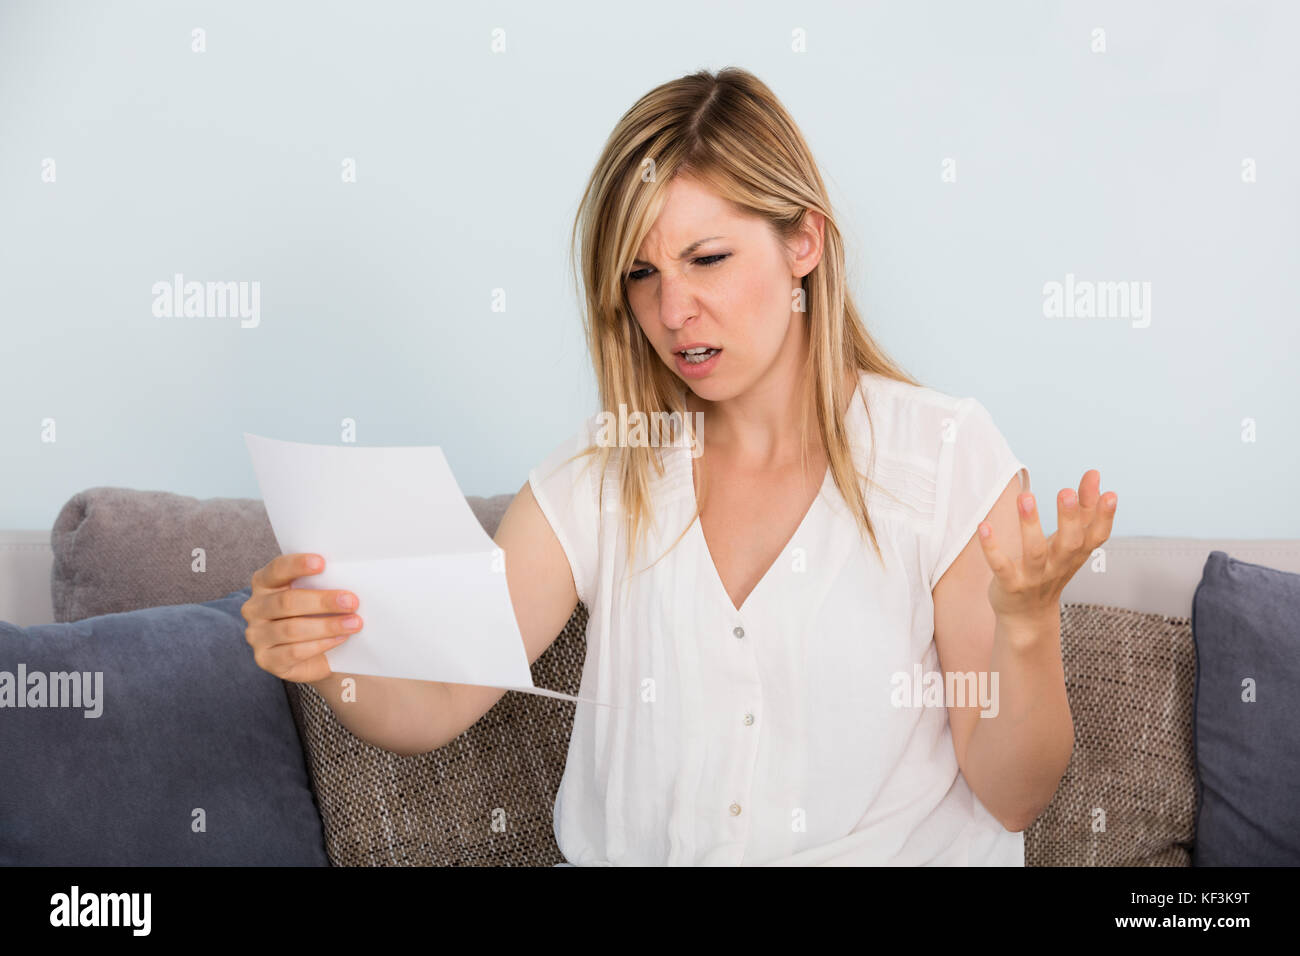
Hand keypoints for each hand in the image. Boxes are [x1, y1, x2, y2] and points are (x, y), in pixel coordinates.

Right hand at [241, 553, 363, 683]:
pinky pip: (294, 652)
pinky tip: (340, 639)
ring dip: (328, 626)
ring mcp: (257, 635)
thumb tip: (350, 577)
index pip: (277, 569)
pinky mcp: (266, 659)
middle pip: (287, 602)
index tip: (322, 563)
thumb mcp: (318, 595)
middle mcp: (255, 607)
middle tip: (352, 601)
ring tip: (354, 623)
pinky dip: (321, 644)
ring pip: (292, 629)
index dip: (297, 565)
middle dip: (322, 601)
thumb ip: (324, 584)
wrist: (316, 655)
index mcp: (264, 583)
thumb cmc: (317, 615)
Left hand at [977, 469, 1116, 622]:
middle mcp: (1058, 566)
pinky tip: (984, 526)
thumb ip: (1082, 510)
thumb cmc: (1050, 570)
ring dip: (1030, 525)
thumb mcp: (1068, 542)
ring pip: (1034, 552)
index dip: (1104, 517)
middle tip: (1066, 492)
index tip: (1110, 494)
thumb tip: (1094, 475)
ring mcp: (1034, 577)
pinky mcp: (1010, 585)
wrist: (1027, 617)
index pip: (1096, 536)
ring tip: (1025, 497)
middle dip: (1068, 518)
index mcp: (1075, 554)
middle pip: (1069, 543)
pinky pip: (1001, 566)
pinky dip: (993, 548)